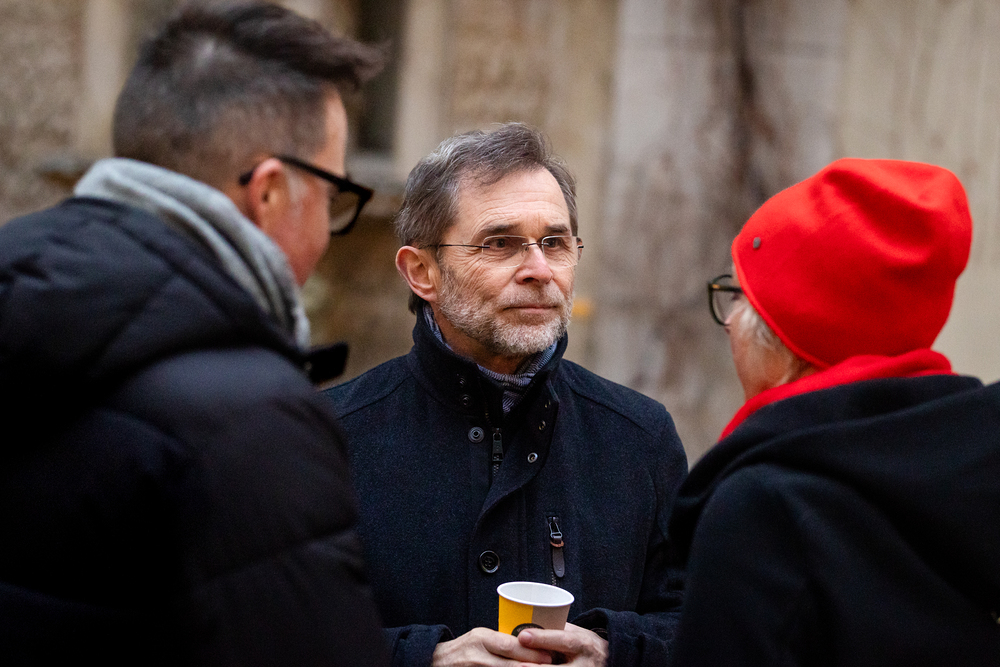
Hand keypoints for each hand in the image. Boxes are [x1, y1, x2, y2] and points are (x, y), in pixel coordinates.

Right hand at [432, 627, 554, 666]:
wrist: (439, 661)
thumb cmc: (466, 648)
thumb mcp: (481, 637)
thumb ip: (502, 640)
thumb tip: (532, 643)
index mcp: (482, 638)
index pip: (509, 645)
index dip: (531, 651)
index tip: (549, 654)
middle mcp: (478, 655)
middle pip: (510, 663)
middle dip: (532, 665)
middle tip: (550, 664)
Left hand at [516, 623, 608, 666]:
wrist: (611, 662)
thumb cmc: (587, 646)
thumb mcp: (578, 634)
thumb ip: (558, 630)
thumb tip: (530, 623)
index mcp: (584, 644)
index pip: (563, 640)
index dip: (543, 639)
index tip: (522, 636)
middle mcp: (584, 664)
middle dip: (537, 666)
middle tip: (518, 663)